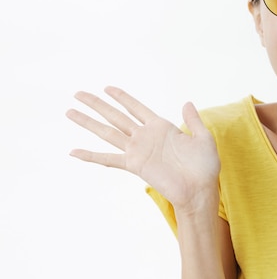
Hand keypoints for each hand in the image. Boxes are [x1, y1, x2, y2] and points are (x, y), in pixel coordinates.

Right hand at [66, 87, 219, 211]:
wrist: (201, 190)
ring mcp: (139, 151)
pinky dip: (91, 155)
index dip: (122, 97)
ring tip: (69, 112)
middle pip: (116, 116)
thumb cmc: (205, 167)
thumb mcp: (204, 138)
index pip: (137, 108)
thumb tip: (187, 103)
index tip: (107, 88)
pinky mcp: (135, 166)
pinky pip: (109, 159)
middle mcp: (146, 137)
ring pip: (108, 132)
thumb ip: (194, 120)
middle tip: (78, 94)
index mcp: (162, 127)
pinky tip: (74, 151)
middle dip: (97, 104)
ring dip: (89, 122)